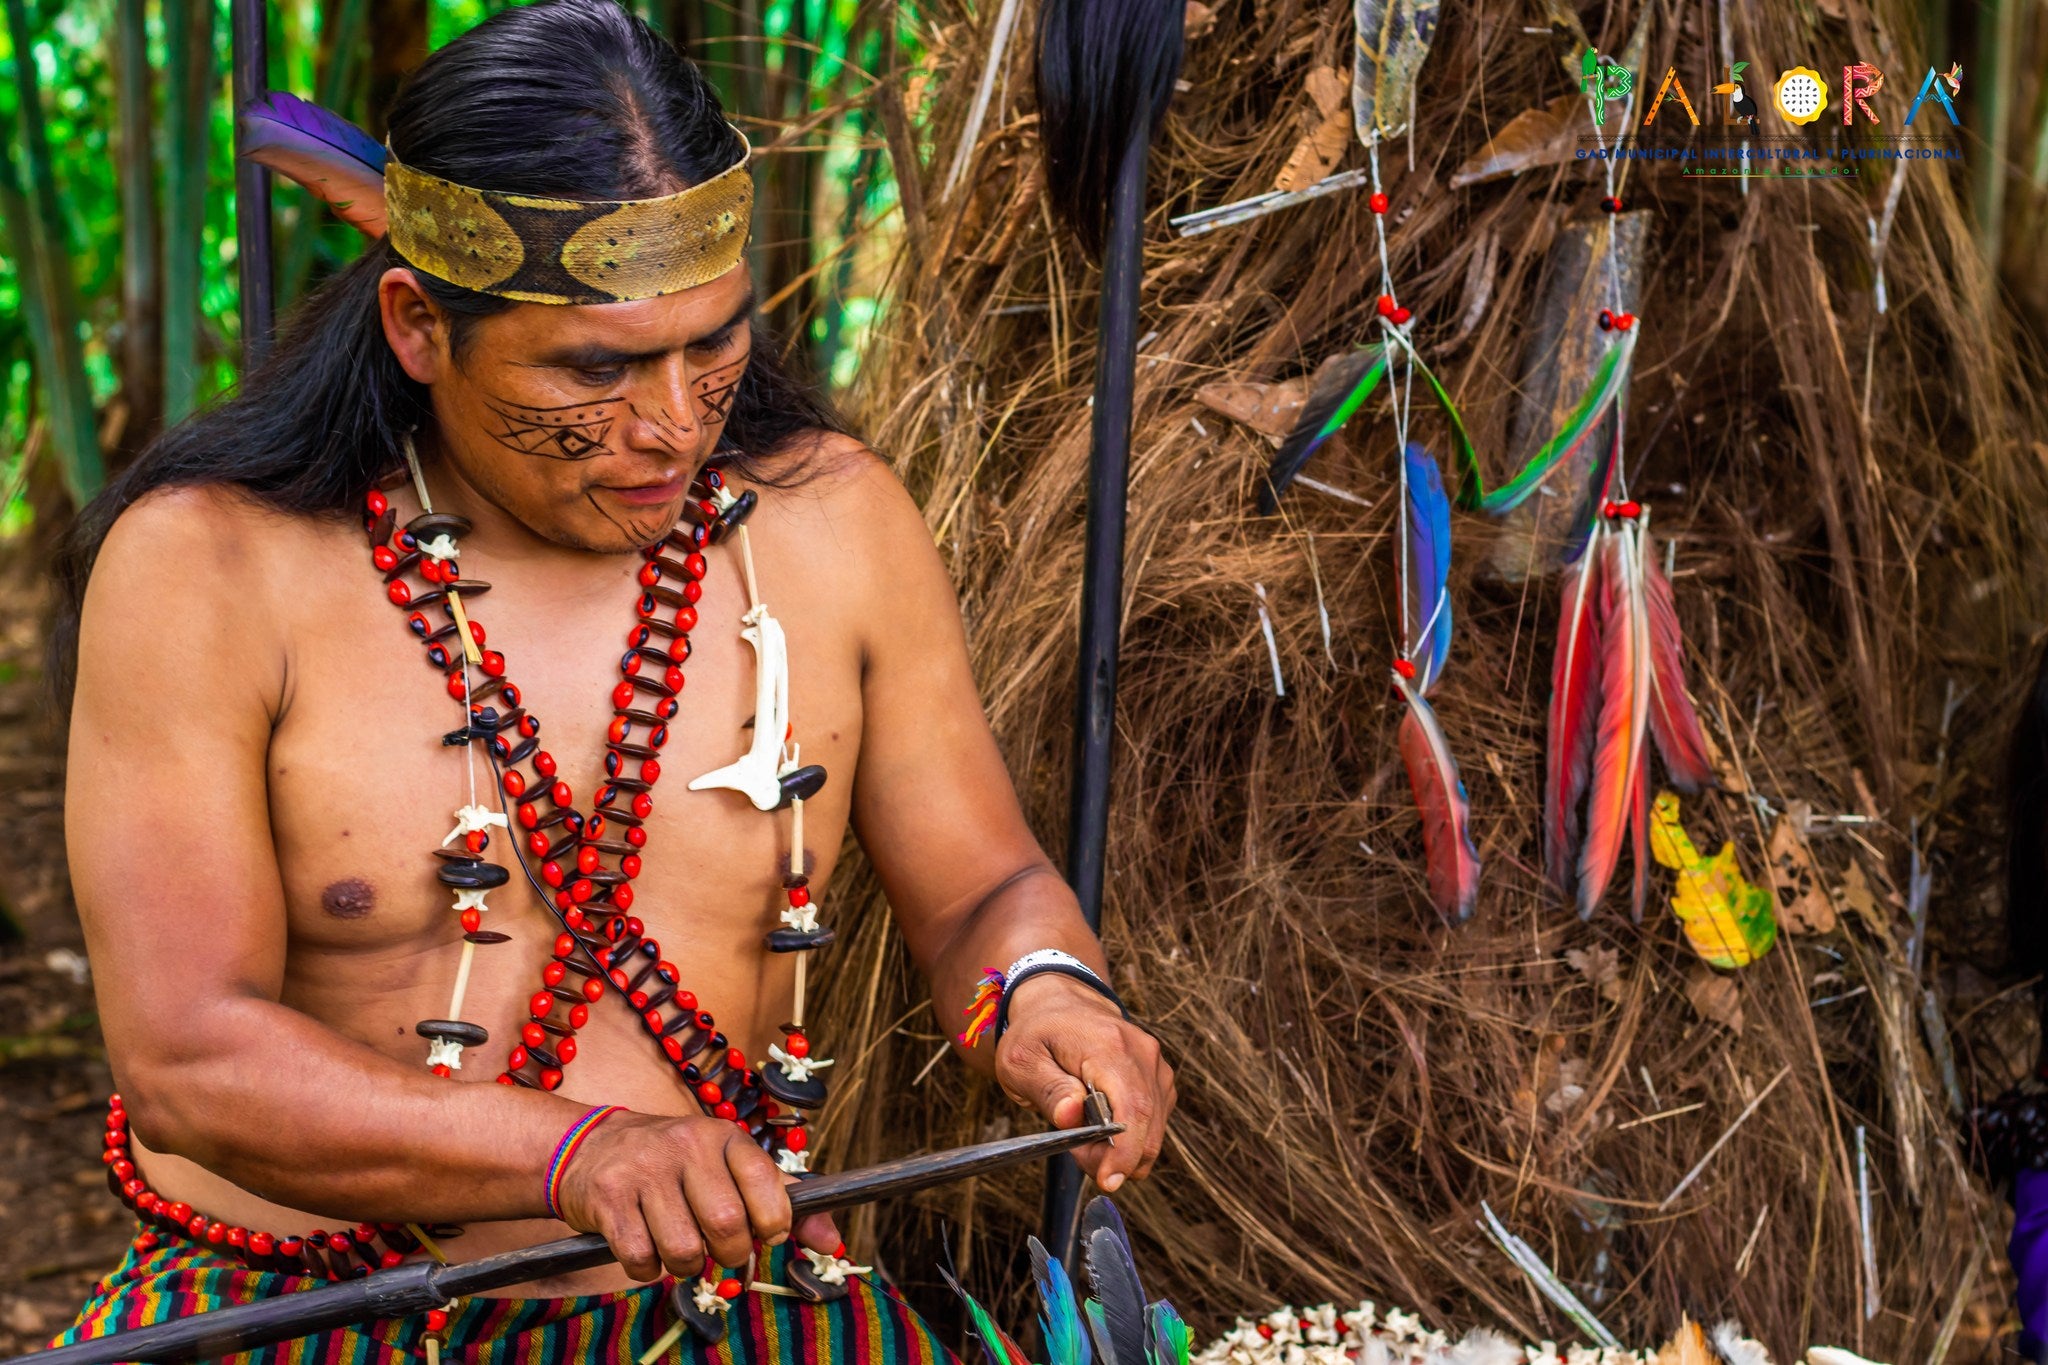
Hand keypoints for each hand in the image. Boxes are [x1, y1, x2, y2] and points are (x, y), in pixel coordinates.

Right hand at [552, 1111, 839, 1280]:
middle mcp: (686, 1145)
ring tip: (680, 1246)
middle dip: (730, 1253)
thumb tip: (832, 1243)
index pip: (765, 1182)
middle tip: (719, 1248)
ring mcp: (645, 1170)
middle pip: (727, 1225)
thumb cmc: (676, 1164)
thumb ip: (782, 1199)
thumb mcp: (728, 1165)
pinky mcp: (608, 1198)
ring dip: (686, 1265)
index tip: (766, 1234)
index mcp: (724, 1136)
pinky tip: (646, 1246)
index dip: (772, 1222)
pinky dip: (647, 1268)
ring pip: (685, 1250)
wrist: (590, 1146)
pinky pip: (641, 1259)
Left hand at [993, 974, 1175, 1191]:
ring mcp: (1155, 1064)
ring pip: (1154, 1127)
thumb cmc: (1037, 1033)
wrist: (1060, 1003)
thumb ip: (1047, 1089)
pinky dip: (1132, 1136)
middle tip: (1081, 1158)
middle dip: (1118, 1157)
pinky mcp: (1159, 1077)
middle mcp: (1141, 1052)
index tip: (1108, 1180)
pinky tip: (1102, 1128)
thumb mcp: (1022, 1061)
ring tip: (1082, 1136)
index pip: (1132, 1106)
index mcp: (1108, 1045)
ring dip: (1122, 1148)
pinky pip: (1155, 1120)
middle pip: (1148, 1123)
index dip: (1125, 1151)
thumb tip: (1072, 1116)